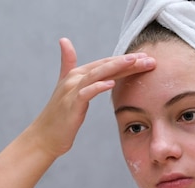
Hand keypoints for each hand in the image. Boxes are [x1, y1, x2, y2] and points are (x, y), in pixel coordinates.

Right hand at [27, 38, 154, 157]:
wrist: (45, 138)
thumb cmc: (59, 117)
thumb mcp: (67, 89)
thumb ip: (68, 64)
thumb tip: (65, 41)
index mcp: (77, 74)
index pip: (105, 63)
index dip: (126, 60)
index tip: (147, 59)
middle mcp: (73, 79)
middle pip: (104, 66)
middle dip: (128, 62)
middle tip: (149, 59)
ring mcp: (71, 92)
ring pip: (96, 75)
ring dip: (116, 67)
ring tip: (134, 62)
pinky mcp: (70, 106)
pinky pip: (85, 94)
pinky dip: (98, 87)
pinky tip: (111, 83)